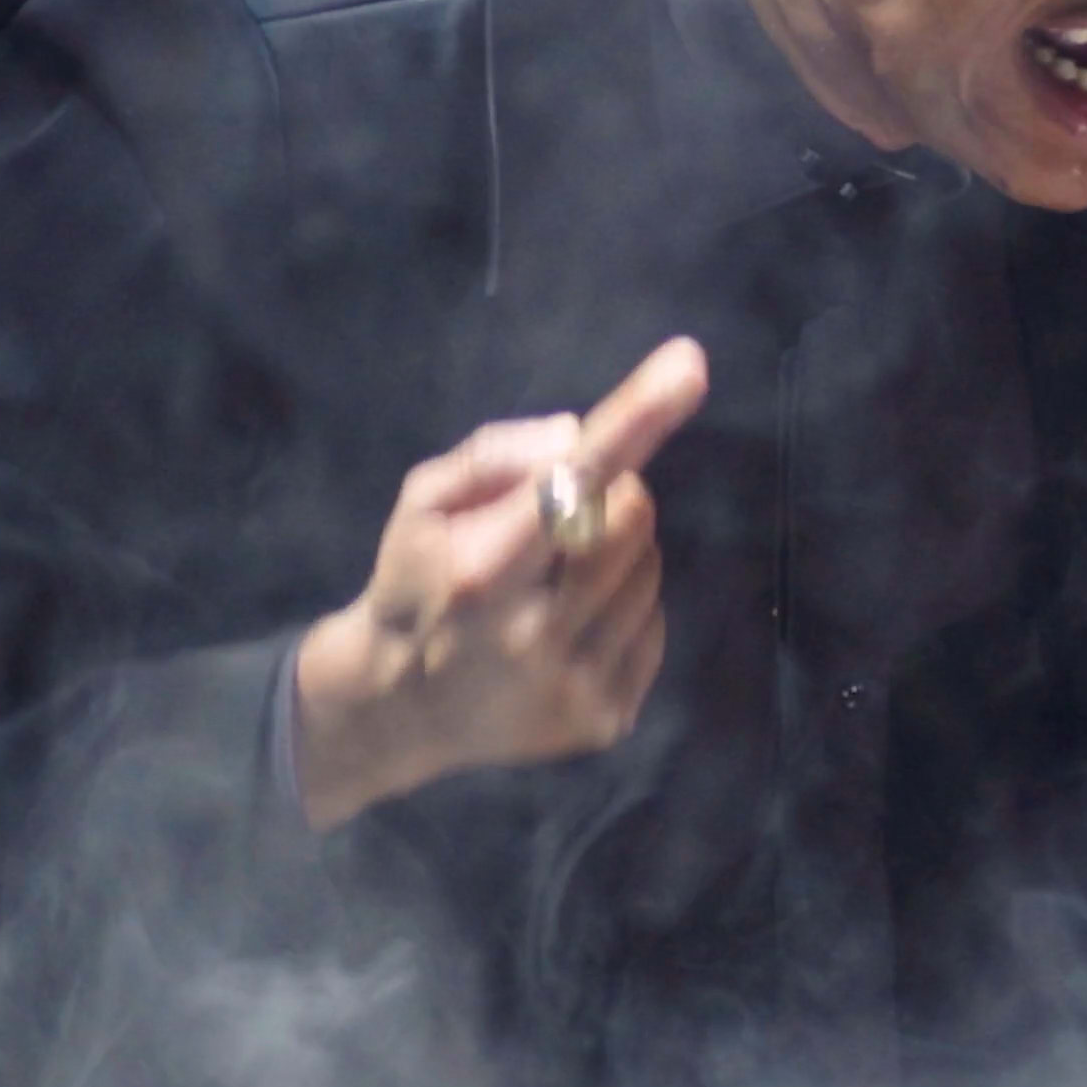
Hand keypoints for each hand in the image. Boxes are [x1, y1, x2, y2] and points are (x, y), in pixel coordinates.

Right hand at [291, 337, 710, 829]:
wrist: (398, 709)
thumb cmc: (416, 584)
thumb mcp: (422, 502)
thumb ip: (494, 457)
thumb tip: (578, 436)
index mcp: (480, 569)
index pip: (573, 482)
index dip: (635, 421)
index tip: (689, 365)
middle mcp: (532, 633)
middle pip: (634, 517)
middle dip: (612, 496)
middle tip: (564, 516)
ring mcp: (574, 684)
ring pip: (651, 569)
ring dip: (619, 553)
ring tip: (558, 576)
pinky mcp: (606, 720)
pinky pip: (655, 625)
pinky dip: (627, 607)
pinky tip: (571, 623)